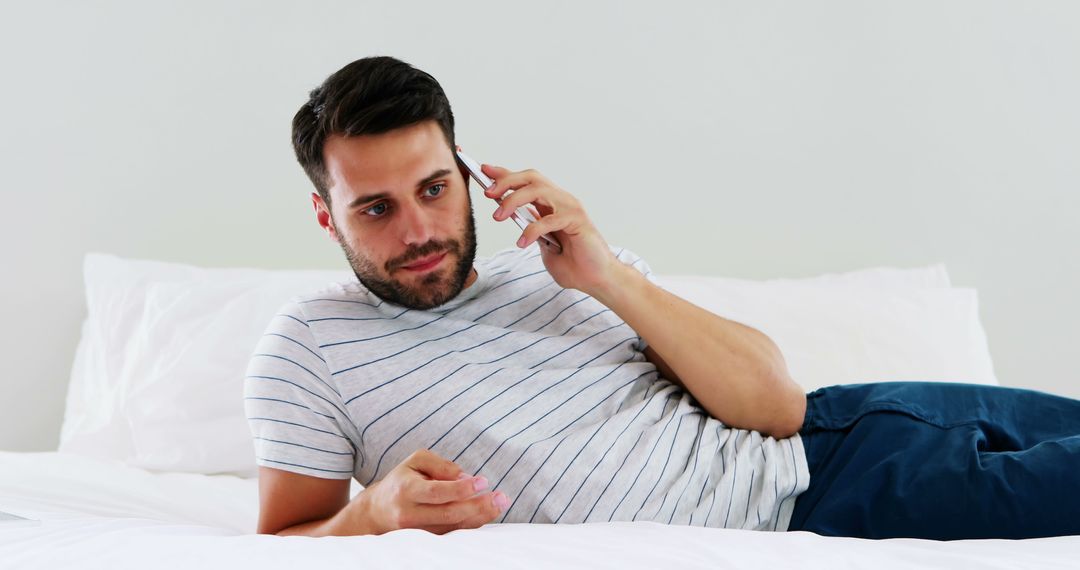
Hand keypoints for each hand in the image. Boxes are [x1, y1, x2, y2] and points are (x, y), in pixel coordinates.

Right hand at [355, 449, 509, 534]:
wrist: (377, 511)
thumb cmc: (402, 480)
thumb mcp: (416, 461)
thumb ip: (442, 465)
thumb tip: (466, 478)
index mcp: (406, 490)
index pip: (437, 492)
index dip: (462, 488)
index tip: (484, 481)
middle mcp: (410, 513)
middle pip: (449, 513)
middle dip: (478, 506)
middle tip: (501, 496)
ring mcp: (417, 531)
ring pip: (453, 527)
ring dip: (480, 516)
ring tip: (500, 504)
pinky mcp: (424, 540)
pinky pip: (452, 534)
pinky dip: (471, 524)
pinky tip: (487, 514)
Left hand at [481, 163, 624, 297]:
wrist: (598, 279)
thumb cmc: (574, 265)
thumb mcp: (542, 245)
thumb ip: (530, 229)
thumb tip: (510, 216)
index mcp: (552, 205)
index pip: (526, 182)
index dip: (504, 174)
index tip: (483, 170)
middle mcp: (562, 201)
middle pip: (531, 178)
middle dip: (506, 181)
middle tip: (487, 193)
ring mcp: (571, 208)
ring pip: (538, 190)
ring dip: (514, 200)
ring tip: (499, 216)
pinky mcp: (578, 221)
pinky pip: (549, 219)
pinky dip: (532, 230)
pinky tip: (523, 242)